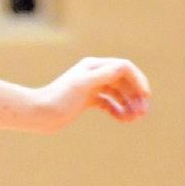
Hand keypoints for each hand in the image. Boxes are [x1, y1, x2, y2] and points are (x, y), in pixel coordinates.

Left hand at [36, 57, 150, 130]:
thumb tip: (123, 67)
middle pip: (123, 82)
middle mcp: (94, 74)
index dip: (138, 80)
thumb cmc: (58, 98)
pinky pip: (109, 104)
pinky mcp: (87, 101)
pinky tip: (122, 119)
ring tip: (135, 119)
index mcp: (94, 66)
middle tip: (143, 114)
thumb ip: (102, 75)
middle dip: (135, 96)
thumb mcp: (82, 85)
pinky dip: (118, 111)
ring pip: (118, 94)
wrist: (39, 113)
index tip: (145, 96)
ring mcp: (91, 88)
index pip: (124, 68)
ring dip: (129, 105)